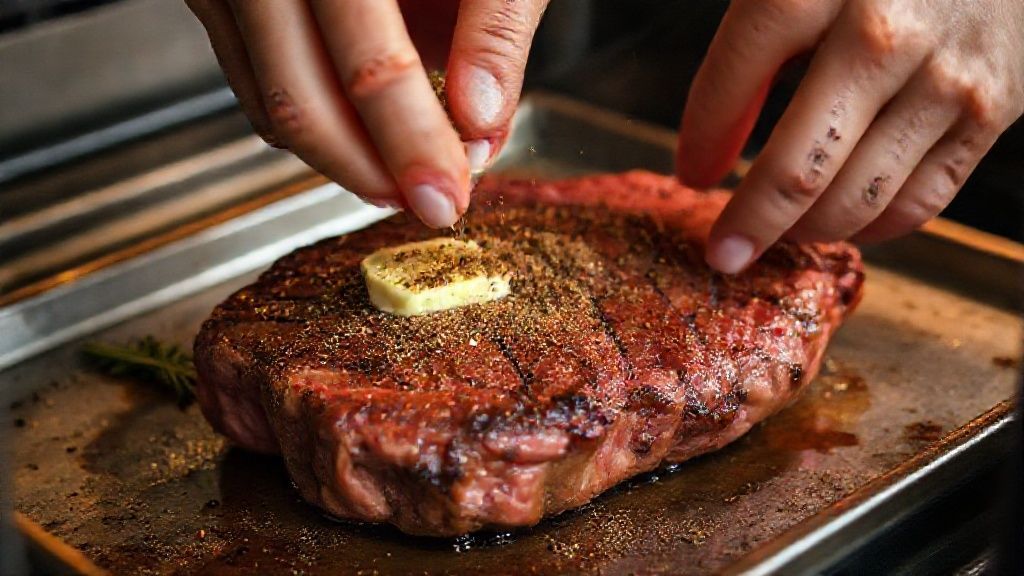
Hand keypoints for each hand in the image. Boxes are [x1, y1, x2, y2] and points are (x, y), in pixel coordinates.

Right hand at [186, 0, 548, 227]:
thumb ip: (492, 26)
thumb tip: (482, 126)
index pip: (368, 66)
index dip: (412, 147)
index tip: (447, 198)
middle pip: (295, 101)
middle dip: (366, 171)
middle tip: (423, 203)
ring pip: (265, 98)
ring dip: (335, 154)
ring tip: (398, 174)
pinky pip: (250, 72)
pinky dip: (306, 112)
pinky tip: (359, 129)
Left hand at [678, 0, 1023, 272]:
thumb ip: (751, 59)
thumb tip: (704, 164)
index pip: (737, 72)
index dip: (704, 135)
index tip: (690, 176)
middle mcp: (884, 35)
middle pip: (799, 166)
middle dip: (750, 223)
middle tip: (724, 254)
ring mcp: (944, 78)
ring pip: (856, 199)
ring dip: (806, 231)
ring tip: (784, 229)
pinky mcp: (992, 112)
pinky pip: (919, 203)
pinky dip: (871, 228)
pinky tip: (842, 219)